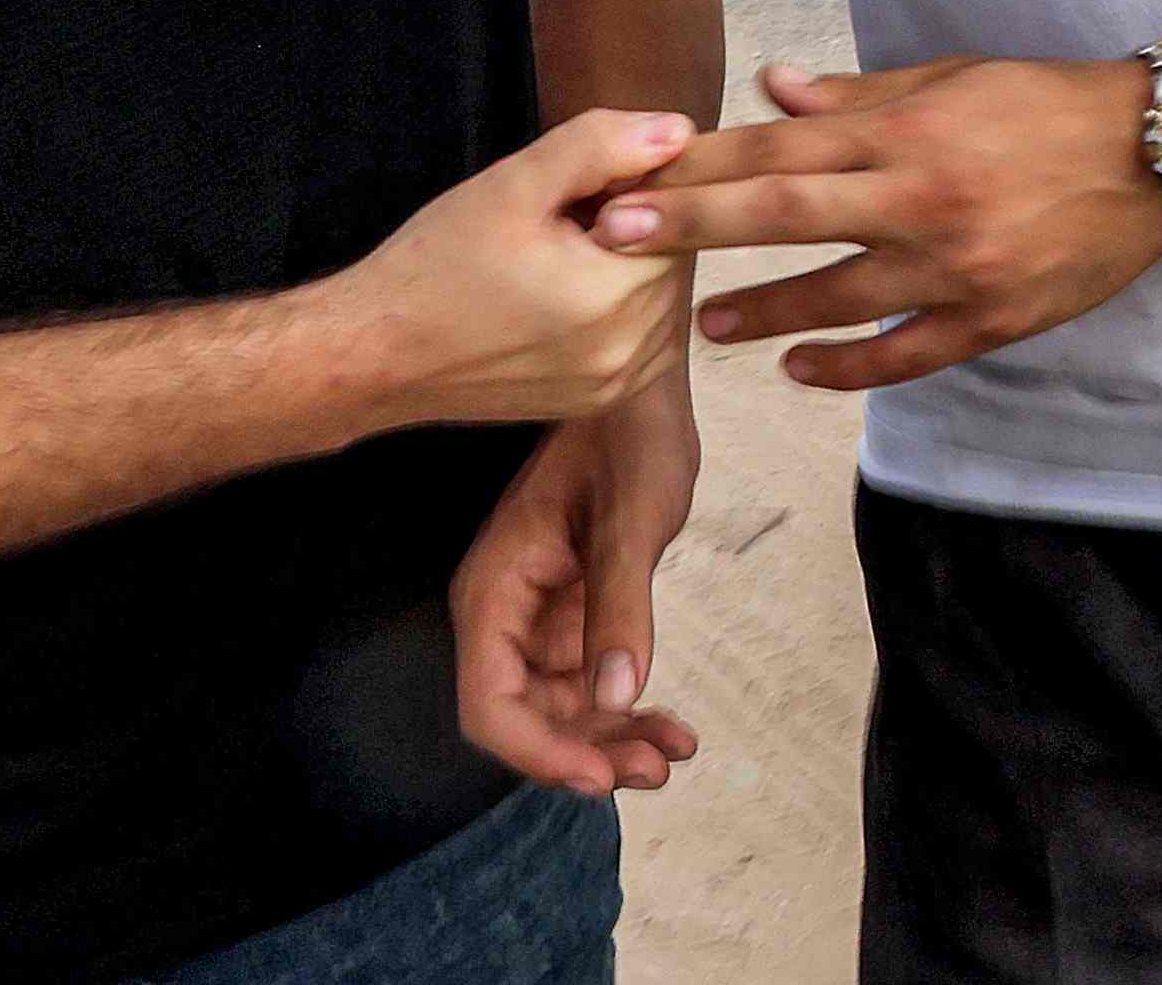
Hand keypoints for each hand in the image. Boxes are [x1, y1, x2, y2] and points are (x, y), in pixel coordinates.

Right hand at [329, 108, 700, 427]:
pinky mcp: (596, 402)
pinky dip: (616, 308)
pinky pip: (639, 338)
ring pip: (658, 298)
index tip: (575, 191)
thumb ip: (603, 147)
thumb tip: (678, 132)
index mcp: (617, 299)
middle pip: (672, 259)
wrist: (378, 352)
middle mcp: (629, 354)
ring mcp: (615, 386)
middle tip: (556, 222)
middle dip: (632, 228)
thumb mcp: (516, 184)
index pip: (680, 217)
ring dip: (624, 268)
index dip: (634, 188)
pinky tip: (556, 295)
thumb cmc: (437, 265)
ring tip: (551, 259)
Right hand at [451, 385, 702, 796]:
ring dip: (609, 736)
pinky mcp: (573, 609)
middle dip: (584, 751)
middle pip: (525, 715)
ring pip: (560, 705)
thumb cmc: (629, 433)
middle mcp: (504, 611)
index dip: (539, 752)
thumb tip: (614, 695)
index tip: (600, 777)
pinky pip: (589, 676)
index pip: (490, 703)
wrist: (644, 384)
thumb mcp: (633, 519)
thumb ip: (619, 607)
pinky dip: (626, 703)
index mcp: (494, 590)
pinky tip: (671, 724)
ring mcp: (538, 614)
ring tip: (672, 751)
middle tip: (653, 770)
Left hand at [596, 56, 1161, 390]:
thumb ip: (861, 97)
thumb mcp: (956, 79)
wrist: (1159, 156)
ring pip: (836, 297)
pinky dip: (847, 366)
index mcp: (910, 132)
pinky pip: (904, 355)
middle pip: (785, 215)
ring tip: (704, 323)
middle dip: (693, 227)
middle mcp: (922, 198)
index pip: (782, 148)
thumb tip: (773, 92)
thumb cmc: (1049, 104)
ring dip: (760, 311)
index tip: (632, 178)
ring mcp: (957, 266)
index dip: (702, 165)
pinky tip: (799, 369)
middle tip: (615, 244)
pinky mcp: (992, 319)